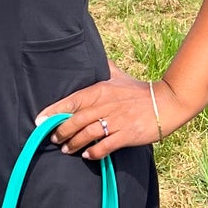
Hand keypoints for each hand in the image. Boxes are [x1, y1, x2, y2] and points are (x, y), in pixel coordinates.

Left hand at [38, 71, 179, 159]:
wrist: (167, 102)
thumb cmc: (139, 91)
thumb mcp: (119, 76)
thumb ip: (104, 68)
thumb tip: (92, 53)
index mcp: (100, 90)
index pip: (71, 100)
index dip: (53, 111)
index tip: (39, 120)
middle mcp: (105, 105)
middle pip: (75, 120)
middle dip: (61, 131)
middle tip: (54, 139)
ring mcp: (116, 120)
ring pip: (87, 134)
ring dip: (74, 144)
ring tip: (67, 150)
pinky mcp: (127, 134)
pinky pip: (105, 146)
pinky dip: (94, 152)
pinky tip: (87, 155)